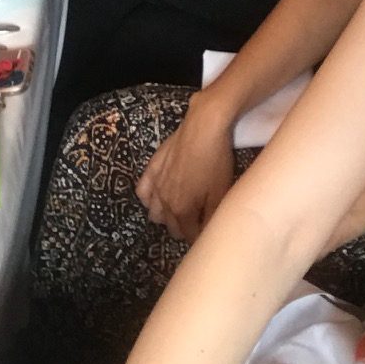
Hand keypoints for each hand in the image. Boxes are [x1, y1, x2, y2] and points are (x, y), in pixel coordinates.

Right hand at [135, 91, 235, 241]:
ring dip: (165, 216)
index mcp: (182, 210)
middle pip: (170, 227)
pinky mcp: (152, 168)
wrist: (203, 127)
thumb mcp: (222, 192)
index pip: (188, 235)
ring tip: (181, 210)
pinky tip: (159, 195)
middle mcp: (164, 201)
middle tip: (198, 221)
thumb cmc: (216, 160)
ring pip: (153, 212)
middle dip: (184, 229)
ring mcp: (155, 184)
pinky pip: (143, 192)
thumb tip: (210, 233)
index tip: (209, 233)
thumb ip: (212, 217)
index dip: (199, 237)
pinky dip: (149, 198)